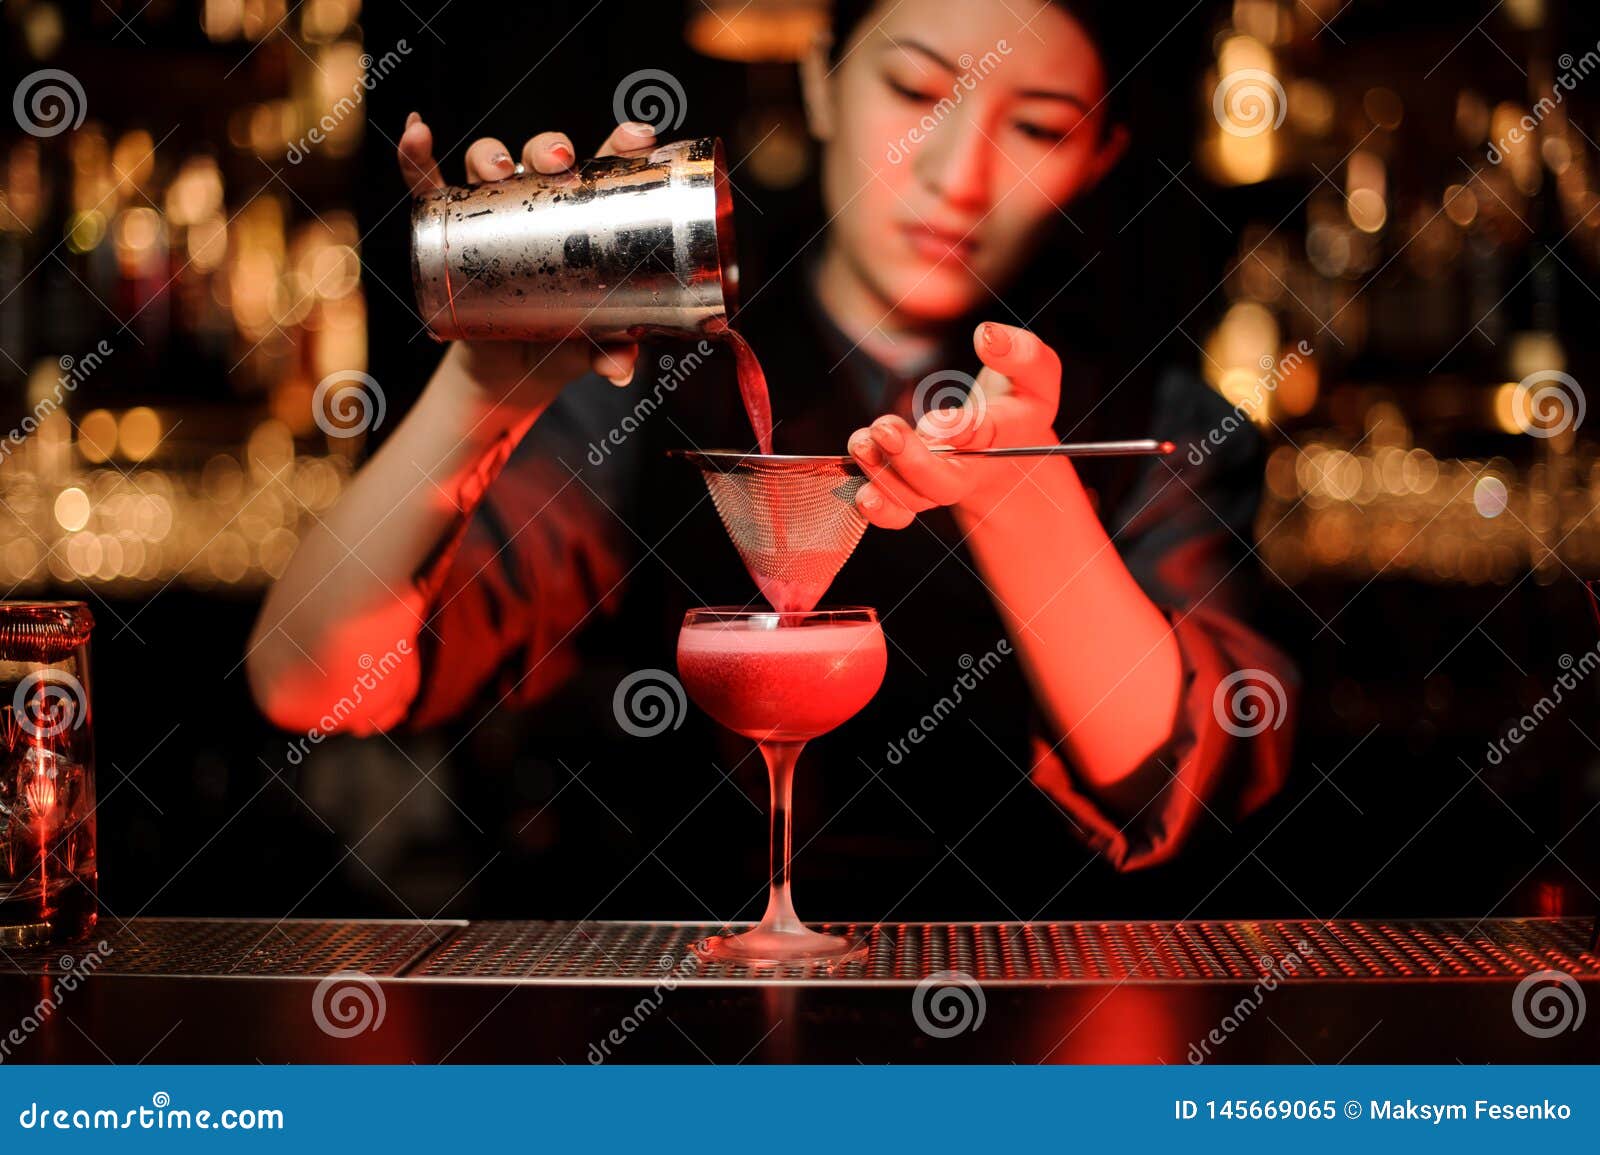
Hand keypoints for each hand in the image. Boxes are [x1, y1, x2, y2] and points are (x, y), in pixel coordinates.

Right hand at [397, 113, 659, 411]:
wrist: (506, 371)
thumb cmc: (559, 343)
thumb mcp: (587, 348)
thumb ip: (608, 352)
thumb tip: (619, 369)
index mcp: (583, 216)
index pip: (603, 170)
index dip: (620, 145)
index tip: (636, 137)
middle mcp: (538, 201)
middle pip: (542, 155)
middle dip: (548, 147)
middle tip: (557, 162)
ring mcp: (491, 211)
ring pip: (489, 162)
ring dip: (491, 153)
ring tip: (497, 169)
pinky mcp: (450, 228)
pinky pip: (427, 187)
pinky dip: (416, 158)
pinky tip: (415, 132)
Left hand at [847, 321, 1062, 527]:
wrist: (1010, 453)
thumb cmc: (1018, 404)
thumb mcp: (1037, 373)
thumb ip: (1022, 353)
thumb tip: (986, 335)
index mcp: (1006, 435)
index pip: (987, 435)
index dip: (963, 430)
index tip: (950, 422)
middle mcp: (973, 468)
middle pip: (944, 483)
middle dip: (913, 462)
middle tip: (885, 429)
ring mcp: (942, 484)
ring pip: (914, 497)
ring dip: (883, 474)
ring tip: (861, 442)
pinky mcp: (916, 491)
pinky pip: (899, 513)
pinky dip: (879, 509)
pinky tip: (861, 493)